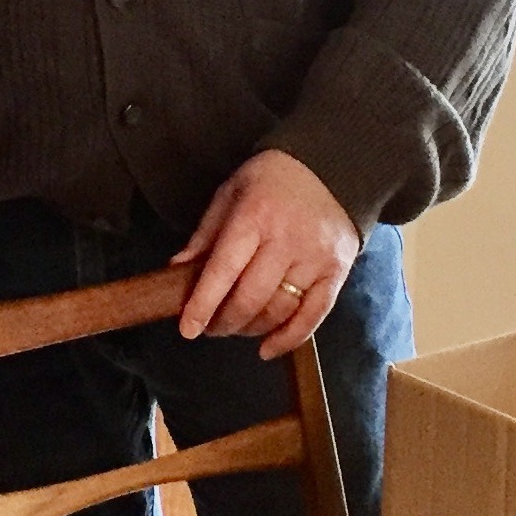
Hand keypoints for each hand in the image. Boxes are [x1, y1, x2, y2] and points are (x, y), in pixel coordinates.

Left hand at [171, 149, 359, 357]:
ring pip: (279, 310)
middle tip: (211, 327)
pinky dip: (288, 338)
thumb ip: (206, 234)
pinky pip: (313, 316)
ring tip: (236, 328)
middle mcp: (287, 240)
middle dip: (224, 321)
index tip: (188, 329)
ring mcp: (315, 258)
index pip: (224, 270)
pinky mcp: (337, 272)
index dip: (203, 304)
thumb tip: (177, 271)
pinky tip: (267, 348)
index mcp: (254, 216)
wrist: (329, 166)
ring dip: (251, 328)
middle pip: (251, 298)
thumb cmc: (269, 181)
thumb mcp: (230, 194)